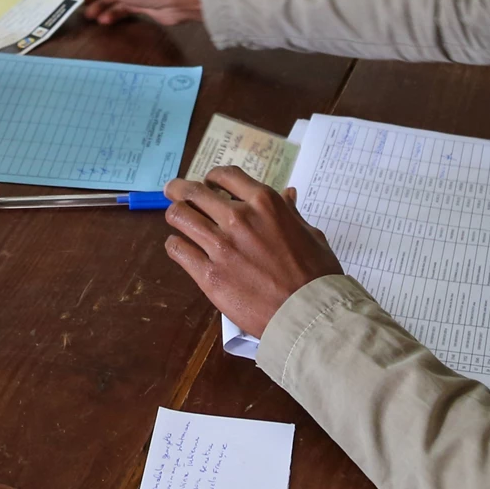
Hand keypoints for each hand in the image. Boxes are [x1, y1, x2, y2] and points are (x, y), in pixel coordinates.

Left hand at [163, 168, 343, 337]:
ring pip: (179, 216)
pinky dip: (175, 244)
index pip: (226, 176)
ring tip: (175, 218)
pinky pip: (178, 249)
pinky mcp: (208, 274)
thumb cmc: (316, 274)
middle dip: (180, 189)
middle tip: (173, 191)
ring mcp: (221, 246)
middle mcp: (238, 218)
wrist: (308, 312)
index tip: (208, 184)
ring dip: (175, 214)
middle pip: (194, 192)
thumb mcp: (310, 233)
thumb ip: (291, 212)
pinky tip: (179, 246)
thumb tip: (288, 193)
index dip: (212, 177)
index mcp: (265, 203)